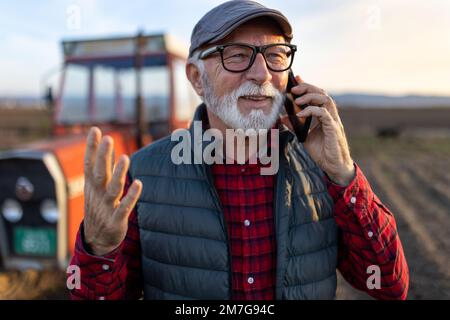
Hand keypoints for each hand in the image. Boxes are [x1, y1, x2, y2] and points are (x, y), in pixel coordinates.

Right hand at [83, 127, 141, 255]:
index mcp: (91, 186)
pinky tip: (138, 183)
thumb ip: (102, 165)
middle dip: (103, 157)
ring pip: (113, 189)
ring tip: (125, 157)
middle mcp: (97, 194)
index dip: (91, 148)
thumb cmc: (99, 207)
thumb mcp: (96, 187)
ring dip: (118, 174)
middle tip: (108, 139)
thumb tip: (104, 142)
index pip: (89, 164)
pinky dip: (131, 196)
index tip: (95, 130)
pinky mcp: (116, 220)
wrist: (96, 241)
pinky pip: (124, 207)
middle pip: (99, 173)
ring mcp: (106, 207)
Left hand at [287, 75, 354, 185]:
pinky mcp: (333, 129)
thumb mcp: (304, 137)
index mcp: (325, 116)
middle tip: (294, 89)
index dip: (308, 86)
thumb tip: (282, 118)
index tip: (296, 79)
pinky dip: (312, 111)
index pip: (317, 95)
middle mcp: (331, 115)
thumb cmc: (323, 152)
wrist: (334, 166)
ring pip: (326, 100)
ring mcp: (333, 121)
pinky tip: (301, 114)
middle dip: (308, 88)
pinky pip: (324, 114)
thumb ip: (295, 126)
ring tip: (296, 101)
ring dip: (310, 97)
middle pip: (322, 93)